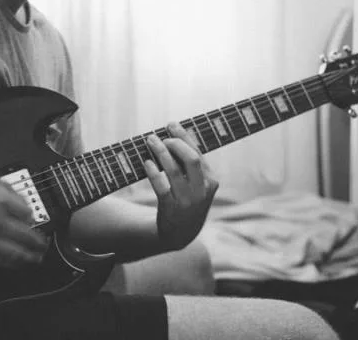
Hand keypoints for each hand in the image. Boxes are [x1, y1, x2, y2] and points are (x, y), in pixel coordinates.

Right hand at [0, 166, 47, 268]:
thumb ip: (1, 184)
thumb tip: (14, 194)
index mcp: (1, 199)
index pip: (28, 213)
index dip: (33, 218)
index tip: (33, 221)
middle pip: (27, 236)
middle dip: (38, 242)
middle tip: (43, 245)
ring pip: (15, 253)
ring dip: (28, 257)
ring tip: (34, 259)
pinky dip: (8, 264)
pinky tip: (13, 264)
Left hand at [144, 122, 218, 250]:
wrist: (181, 233)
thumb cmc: (187, 201)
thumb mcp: (197, 185)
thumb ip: (191, 165)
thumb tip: (174, 136)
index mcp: (210, 181)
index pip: (198, 153)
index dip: (184, 136)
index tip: (171, 124)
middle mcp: (201, 190)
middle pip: (190, 159)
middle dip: (175, 143)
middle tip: (160, 137)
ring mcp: (187, 200)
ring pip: (173, 170)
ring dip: (160, 152)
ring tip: (150, 142)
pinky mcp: (171, 208)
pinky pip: (160, 186)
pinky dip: (152, 172)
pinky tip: (146, 162)